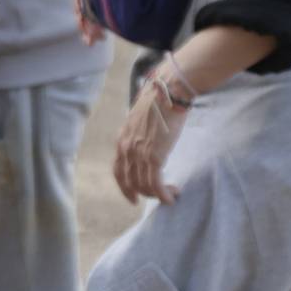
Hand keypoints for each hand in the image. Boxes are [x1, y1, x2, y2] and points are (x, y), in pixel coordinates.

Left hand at [113, 74, 188, 204]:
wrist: (167, 93)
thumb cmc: (158, 103)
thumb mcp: (140, 120)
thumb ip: (138, 134)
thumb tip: (146, 142)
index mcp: (122, 139)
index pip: (118, 170)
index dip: (125, 187)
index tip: (133, 197)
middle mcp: (126, 148)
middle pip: (131, 182)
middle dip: (144, 193)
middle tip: (157, 198)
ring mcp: (139, 154)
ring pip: (144, 186)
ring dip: (157, 195)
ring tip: (170, 194)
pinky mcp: (155, 156)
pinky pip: (156, 184)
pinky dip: (164, 195)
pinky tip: (171, 197)